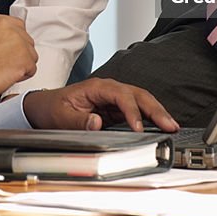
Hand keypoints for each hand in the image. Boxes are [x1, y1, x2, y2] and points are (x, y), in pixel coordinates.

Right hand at [0, 13, 36, 110]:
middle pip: (25, 39)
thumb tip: (4, 45)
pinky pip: (32, 69)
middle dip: (18, 53)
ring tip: (1, 72)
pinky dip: (21, 76)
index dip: (11, 43)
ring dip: (20, 65)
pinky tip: (5, 78)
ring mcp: (17, 40)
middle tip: (2, 65)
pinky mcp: (24, 57)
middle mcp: (6, 25)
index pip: (16, 27)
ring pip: (30, 54)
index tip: (5, 52)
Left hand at [22, 78, 179, 132]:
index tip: (138, 127)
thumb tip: (97, 123)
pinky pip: (136, 110)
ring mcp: (113, 99)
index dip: (131, 111)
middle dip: (155, 109)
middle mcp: (108, 90)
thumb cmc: (53, 108)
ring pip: (141, 101)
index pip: (121, 96)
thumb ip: (79, 121)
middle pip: (137, 95)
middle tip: (170, 124)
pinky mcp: (115, 109)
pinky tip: (160, 126)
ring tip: (172, 126)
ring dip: (157, 112)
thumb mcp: (61, 117)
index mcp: (97, 87)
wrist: (44, 107)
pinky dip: (150, 117)